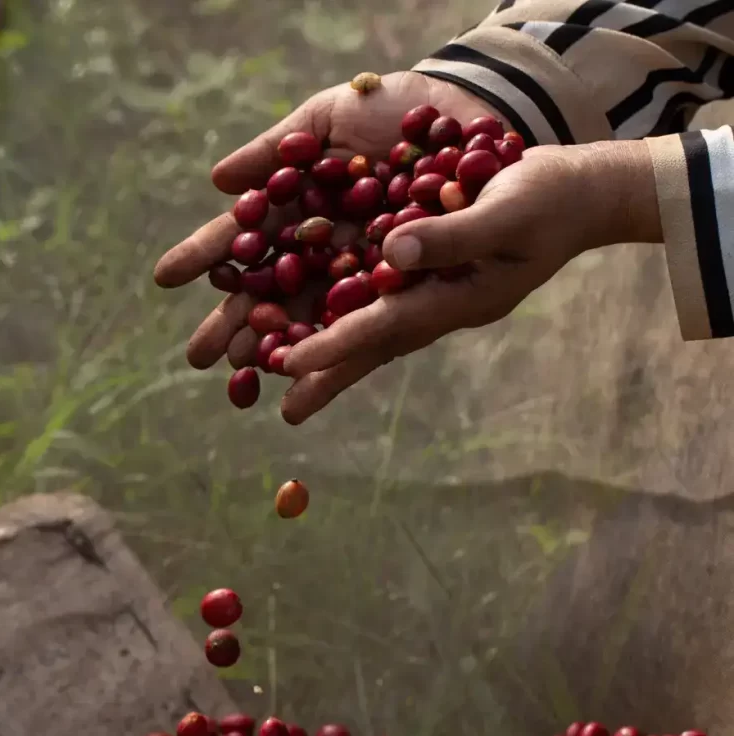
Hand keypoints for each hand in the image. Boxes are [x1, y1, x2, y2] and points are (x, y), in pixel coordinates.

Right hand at [153, 71, 503, 368]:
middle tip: (199, 357)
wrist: (471, 114)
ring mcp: (357, 275)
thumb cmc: (395, 109)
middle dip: (234, 324)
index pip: (240, 237)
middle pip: (268, 293)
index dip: (204, 257)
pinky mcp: (399, 294)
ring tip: (245, 376)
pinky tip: (306, 380)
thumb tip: (217, 180)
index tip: (166, 277)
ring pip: (308, 320)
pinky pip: (367, 332)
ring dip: (276, 349)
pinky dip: (338, 358)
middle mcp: (319, 249)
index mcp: (295, 208)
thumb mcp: (330, 118)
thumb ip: (274, 146)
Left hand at [280, 139, 661, 423]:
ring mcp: (436, 293)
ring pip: (374, 328)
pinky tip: (315, 314)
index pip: (385, 327)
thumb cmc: (553, 200)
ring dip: (333, 352)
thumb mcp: (510, 210)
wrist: (580, 194)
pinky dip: (349, 313)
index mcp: (457, 300)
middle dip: (329, 375)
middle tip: (286, 411)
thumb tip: (393, 250)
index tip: (290, 364)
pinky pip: (383, 299)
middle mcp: (439, 305)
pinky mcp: (432, 272)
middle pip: (373, 346)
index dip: (336, 345)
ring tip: (287, 375)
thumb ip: (455, 235)